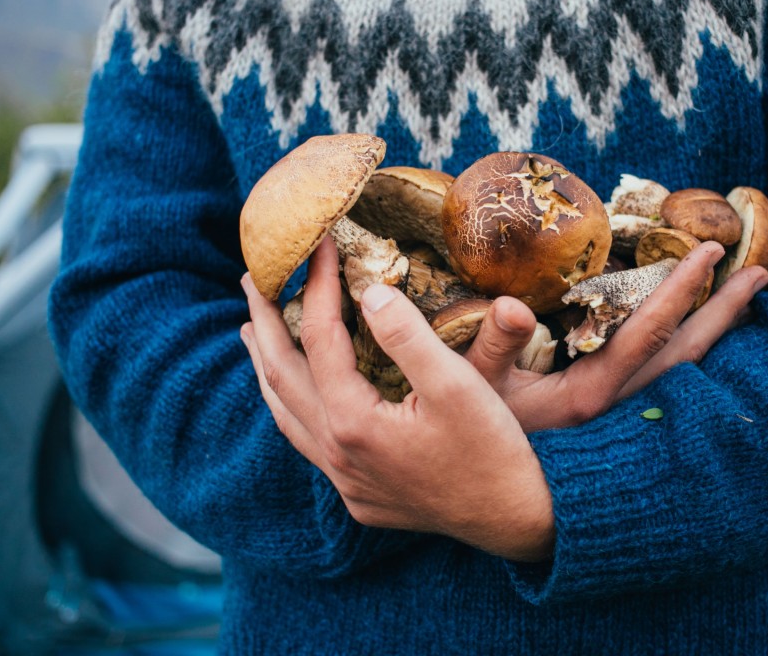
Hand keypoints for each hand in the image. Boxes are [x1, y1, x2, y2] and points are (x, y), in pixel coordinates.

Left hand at [241, 239, 553, 561]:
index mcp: (353, 422)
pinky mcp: (357, 494)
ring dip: (267, 365)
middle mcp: (336, 453)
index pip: (320, 337)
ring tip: (252, 329)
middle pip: (281, 374)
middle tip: (252, 278)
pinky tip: (296, 392)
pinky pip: (306, 439)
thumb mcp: (458, 384)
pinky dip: (291, 402)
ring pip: (285, 412)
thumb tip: (367, 290)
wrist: (515, 522)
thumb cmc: (493, 450)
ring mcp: (343, 479)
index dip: (317, 285)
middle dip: (265, 321)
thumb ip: (407, 335)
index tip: (319, 245)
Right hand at [462, 244, 767, 431]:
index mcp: (588, 395)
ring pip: (684, 376)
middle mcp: (616, 410)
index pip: (646, 332)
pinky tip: (703, 346)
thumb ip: (493, 345)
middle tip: (759, 271)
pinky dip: (694, 361)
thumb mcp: (470, 387)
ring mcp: (620, 421)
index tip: (709, 250)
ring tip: (745, 304)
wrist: (488, 498)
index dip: (680, 289)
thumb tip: (513, 305)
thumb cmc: (470, 434)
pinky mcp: (616, 427)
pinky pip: (670, 388)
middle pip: (684, 356)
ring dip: (717, 337)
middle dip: (722, 312)